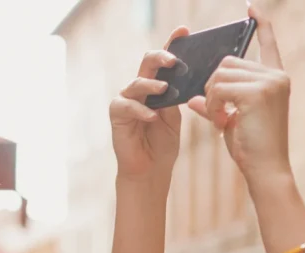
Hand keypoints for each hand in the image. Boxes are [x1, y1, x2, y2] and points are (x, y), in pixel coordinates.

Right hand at [109, 27, 188, 177]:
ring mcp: (127, 99)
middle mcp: (140, 89)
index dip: (172, 44)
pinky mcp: (117, 114)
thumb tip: (187, 76)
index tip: (183, 31)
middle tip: (174, 60)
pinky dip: (141, 110)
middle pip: (148, 63)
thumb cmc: (163, 144)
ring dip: (152, 85)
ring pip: (137, 82)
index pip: (163, 61)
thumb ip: (177, 98)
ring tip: (165, 89)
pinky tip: (152, 117)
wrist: (150, 170)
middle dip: (161, 57)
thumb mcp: (175, 117)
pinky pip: (127, 105)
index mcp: (156, 87)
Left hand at [187, 4, 291, 181]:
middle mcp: (277, 76)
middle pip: (228, 62)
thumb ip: (216, 103)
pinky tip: (220, 123)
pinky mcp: (257, 92)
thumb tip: (194, 96)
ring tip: (220, 121)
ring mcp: (269, 82)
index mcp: (277, 79)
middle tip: (218, 114)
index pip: (269, 43)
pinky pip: (219, 88)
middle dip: (214, 86)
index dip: (261, 24)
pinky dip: (213, 105)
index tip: (251, 6)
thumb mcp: (231, 121)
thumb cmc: (252, 149)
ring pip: (220, 74)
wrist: (266, 171)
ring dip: (212, 98)